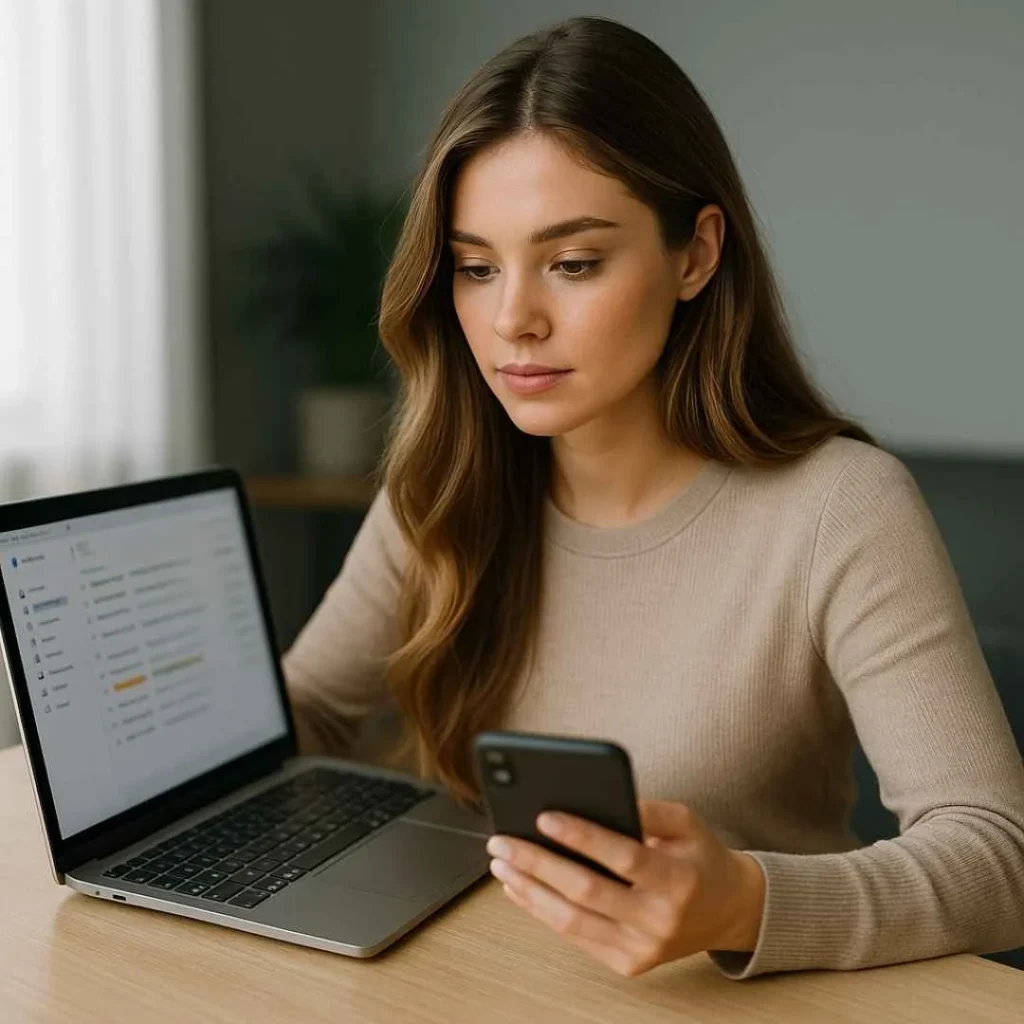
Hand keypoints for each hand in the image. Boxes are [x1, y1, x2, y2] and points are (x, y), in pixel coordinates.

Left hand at [485, 799, 765, 976]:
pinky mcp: (627, 964)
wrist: (728, 911)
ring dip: (529, 890)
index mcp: (678, 879)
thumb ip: (644, 808)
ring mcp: (642, 948)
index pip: (623, 856)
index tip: (544, 816)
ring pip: (572, 921)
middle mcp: (660, 919)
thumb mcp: (685, 821)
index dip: (582, 837)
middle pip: (586, 891)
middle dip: (537, 863)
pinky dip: (541, 911)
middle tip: (503, 840)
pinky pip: (575, 936)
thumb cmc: (699, 857)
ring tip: (501, 863)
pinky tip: (519, 888)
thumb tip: (592, 797)